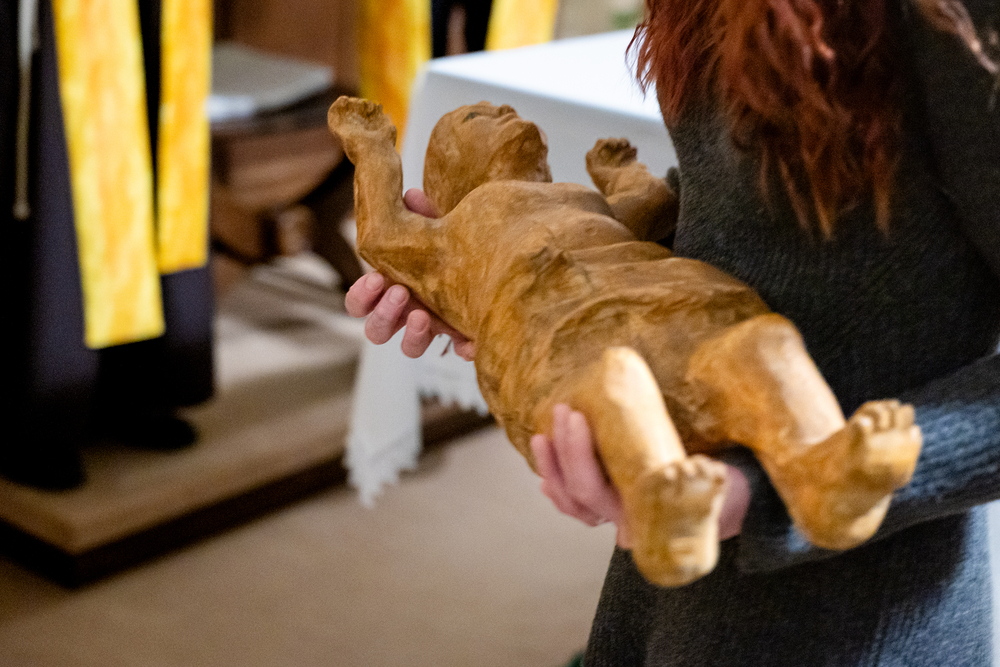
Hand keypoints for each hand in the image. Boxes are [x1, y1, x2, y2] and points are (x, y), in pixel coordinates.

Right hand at [344, 189, 475, 359]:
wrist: (490, 261)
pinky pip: (459, 351)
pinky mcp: (462, 337)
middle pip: (376, 330)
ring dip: (411, 335)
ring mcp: (433, 330)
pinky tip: (467, 339)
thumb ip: (422, 215)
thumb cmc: (450, 245)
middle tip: (400, 293)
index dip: (361, 296)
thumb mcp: (435, 227)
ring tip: (423, 316)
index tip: (375, 278)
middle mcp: (405, 315)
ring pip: (409, 347)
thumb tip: (413, 195)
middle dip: (383, 314)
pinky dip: (463, 346)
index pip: (359, 304)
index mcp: (389, 289)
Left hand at [529, 404, 749, 548]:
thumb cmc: (715, 489)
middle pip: (580, 491)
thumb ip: (706, 476)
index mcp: (641, 516)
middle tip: (566, 410)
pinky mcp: (608, 506)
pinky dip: (556, 481)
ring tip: (547, 430)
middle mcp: (622, 521)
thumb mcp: (715, 482)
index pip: (596, 493)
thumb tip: (705, 467)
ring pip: (571, 500)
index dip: (578, 456)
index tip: (580, 419)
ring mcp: (613, 516)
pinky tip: (548, 457)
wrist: (721, 504)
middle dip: (566, 449)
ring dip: (553, 465)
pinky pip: (573, 501)